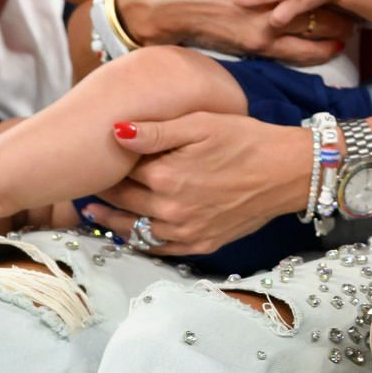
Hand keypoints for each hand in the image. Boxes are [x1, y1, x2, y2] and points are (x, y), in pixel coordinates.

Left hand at [82, 112, 307, 255]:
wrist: (288, 171)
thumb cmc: (247, 139)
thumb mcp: (203, 124)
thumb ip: (157, 130)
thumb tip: (115, 130)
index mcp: (166, 176)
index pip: (121, 171)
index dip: (105, 165)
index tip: (89, 160)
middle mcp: (170, 209)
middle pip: (123, 201)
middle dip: (103, 192)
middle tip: (84, 185)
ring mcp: (184, 231)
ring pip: (133, 230)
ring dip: (111, 221)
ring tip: (94, 213)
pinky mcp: (199, 244)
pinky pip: (158, 249)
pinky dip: (139, 241)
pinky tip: (129, 233)